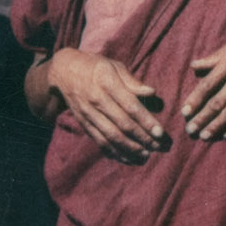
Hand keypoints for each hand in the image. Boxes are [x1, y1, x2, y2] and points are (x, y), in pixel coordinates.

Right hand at [48, 47, 162, 160]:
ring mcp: (88, 114)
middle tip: (158, 147)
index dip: (146, 121)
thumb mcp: (114, 66)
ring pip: (110, 136)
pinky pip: (99, 141)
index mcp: (107, 83)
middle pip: (122, 124)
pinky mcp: (84, 124)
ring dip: (130, 149)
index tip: (160, 132)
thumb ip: (133, 81)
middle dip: (142, 138)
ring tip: (146, 155)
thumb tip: (152, 92)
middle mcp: (96, 101)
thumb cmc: (96, 67)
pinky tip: (127, 158)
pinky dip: (114, 152)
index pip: (130, 106)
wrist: (64, 72)